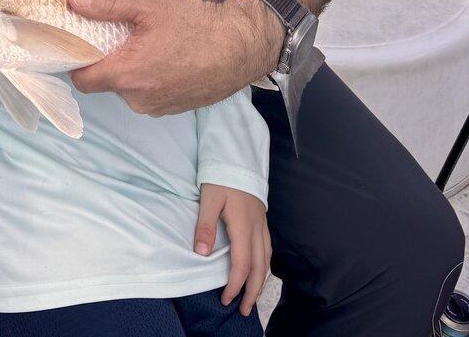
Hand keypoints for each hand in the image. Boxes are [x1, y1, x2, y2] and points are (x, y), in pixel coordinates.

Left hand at [66, 0, 282, 114]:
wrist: (241, 46)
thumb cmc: (196, 25)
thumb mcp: (149, 6)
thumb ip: (108, 4)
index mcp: (127, 75)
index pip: (82, 80)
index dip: (77, 61)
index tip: (82, 42)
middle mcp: (139, 99)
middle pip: (106, 83)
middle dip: (109, 61)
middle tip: (122, 35)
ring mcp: (158, 107)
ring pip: (129, 90)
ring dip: (133, 71)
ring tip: (150, 44)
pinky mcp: (176, 108)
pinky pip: (150, 95)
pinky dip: (152, 79)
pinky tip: (168, 58)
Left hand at [194, 184, 270, 317]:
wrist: (238, 158)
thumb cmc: (222, 177)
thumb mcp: (208, 198)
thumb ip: (205, 225)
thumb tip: (201, 252)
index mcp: (244, 226)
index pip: (242, 265)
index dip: (235, 285)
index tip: (225, 299)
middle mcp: (257, 229)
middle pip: (260, 268)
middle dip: (253, 292)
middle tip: (244, 310)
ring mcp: (262, 225)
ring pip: (267, 260)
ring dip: (261, 281)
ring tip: (252, 296)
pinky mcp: (262, 220)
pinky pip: (268, 249)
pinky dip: (264, 266)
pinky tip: (259, 270)